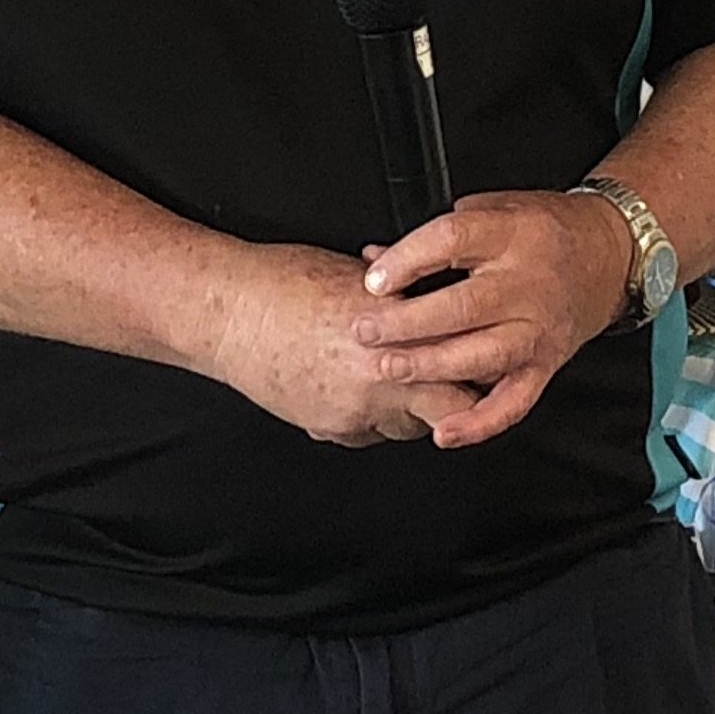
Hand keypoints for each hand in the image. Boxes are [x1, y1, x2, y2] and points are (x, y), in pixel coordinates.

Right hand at [213, 242, 486, 444]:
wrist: (229, 311)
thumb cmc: (283, 282)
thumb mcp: (360, 279)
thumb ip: (403, 299)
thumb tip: (430, 299)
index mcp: (398, 326)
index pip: (465, 362)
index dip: (481, 367)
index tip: (485, 363)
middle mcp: (383, 371)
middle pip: (449, 408)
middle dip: (453, 400)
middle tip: (454, 386)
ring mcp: (357, 406)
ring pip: (407, 427)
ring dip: (409, 411)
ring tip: (391, 383)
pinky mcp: (330, 427)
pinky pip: (365, 434)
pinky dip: (366, 418)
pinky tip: (349, 390)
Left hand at [349, 189, 638, 450]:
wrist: (609, 254)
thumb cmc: (542, 231)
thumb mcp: (492, 211)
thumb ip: (435, 236)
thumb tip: (376, 260)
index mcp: (511, 234)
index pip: (452, 241)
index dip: (408, 260)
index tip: (374, 278)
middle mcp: (527, 284)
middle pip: (461, 306)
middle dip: (406, 323)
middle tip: (365, 330)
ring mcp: (538, 328)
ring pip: (482, 356)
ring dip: (432, 367)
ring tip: (389, 368)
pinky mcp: (546, 364)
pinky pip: (514, 402)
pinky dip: (480, 423)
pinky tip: (445, 431)